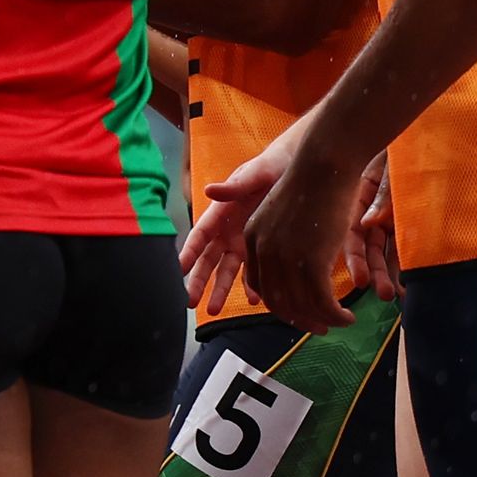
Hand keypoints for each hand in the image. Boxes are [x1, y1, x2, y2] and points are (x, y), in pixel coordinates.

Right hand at [179, 118, 301, 314]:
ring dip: (220, 290)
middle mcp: (227, 230)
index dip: (187, 253)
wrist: (300, 168)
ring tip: (214, 310)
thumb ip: (234, 185)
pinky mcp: (261, 248)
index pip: (199, 235)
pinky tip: (256, 300)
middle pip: (207, 259)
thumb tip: (208, 189)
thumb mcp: (255, 173)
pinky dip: (253, 286)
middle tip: (189, 301)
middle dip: (197, 280)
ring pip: (227, 271)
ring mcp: (243, 242)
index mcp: (220, 212)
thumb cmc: (272, 166)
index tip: (177, 270)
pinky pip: (254, 271)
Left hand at [237, 127, 369, 332]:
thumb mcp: (286, 212)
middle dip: (298, 319)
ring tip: (337, 323)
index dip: (280, 303)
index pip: (260, 285)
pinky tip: (348, 316)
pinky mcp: (311, 261)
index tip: (298, 310)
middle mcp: (263, 251)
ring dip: (320, 320)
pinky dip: (335, 315)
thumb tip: (292, 260)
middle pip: (277, 301)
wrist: (325, 164)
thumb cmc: (313, 182)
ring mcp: (285, 258)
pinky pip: (321, 301)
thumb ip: (281, 239)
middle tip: (319, 327)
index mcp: (252, 238)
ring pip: (300, 305)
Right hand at [352, 155, 402, 303]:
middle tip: (383, 294)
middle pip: (367, 248)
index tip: (361, 280)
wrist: (428, 135)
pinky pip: (403, 247)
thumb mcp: (390, 169)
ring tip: (398, 295)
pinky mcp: (408, 222)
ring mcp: (389, 218)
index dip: (354, 258)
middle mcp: (371, 212)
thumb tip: (368, 223)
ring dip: (389, 274)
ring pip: (384, 252)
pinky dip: (405, 265)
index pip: (351, 234)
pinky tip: (410, 282)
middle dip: (374, 272)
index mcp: (359, 198)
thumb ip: (381, 195)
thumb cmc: (403, 148)